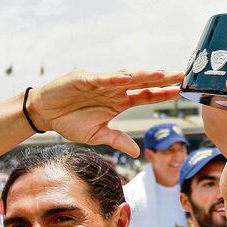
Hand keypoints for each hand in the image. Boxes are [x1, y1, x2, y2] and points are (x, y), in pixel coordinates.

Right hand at [27, 69, 182, 156]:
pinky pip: (101, 78)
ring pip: (126, 77)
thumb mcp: (97, 135)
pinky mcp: (83, 79)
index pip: (147, 96)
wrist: (44, 113)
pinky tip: (127, 78)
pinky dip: (113, 78)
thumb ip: (117, 139)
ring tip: (160, 74)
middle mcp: (114, 89)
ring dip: (143, 75)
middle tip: (181, 76)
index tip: (181, 91)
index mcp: (119, 102)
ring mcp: (100, 83)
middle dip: (162, 79)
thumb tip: (137, 151)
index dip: (163, 93)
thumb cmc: (70, 121)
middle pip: (142, 83)